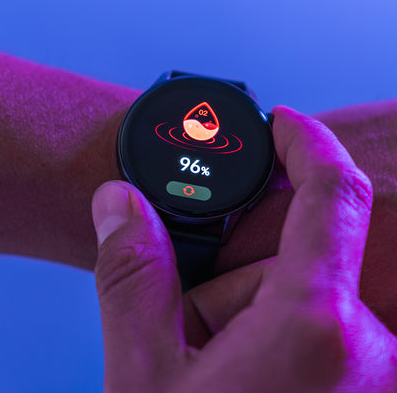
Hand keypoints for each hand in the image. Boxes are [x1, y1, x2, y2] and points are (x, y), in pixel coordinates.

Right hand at [91, 107, 396, 391]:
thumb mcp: (144, 374)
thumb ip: (132, 278)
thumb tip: (119, 205)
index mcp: (317, 328)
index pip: (334, 192)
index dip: (306, 142)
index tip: (282, 123)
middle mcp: (371, 350)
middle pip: (298, 262)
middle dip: (239, 279)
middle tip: (197, 331)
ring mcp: (376, 374)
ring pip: (309, 300)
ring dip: (256, 313)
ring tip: (217, 367)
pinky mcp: (368, 388)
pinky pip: (326, 330)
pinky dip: (282, 334)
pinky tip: (249, 374)